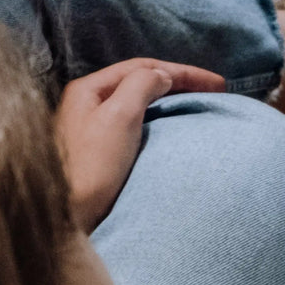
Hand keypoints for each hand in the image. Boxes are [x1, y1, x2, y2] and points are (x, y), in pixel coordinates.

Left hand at [54, 59, 226, 230]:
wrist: (66, 216)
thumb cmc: (91, 167)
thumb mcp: (119, 117)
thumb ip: (142, 86)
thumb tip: (162, 77)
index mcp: (89, 90)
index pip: (142, 68)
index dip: (183, 72)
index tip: (218, 85)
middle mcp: (88, 104)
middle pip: (140, 83)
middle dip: (178, 84)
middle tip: (214, 92)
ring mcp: (93, 128)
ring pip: (139, 104)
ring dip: (170, 101)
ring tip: (198, 107)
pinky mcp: (100, 153)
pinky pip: (136, 126)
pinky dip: (160, 122)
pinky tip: (172, 130)